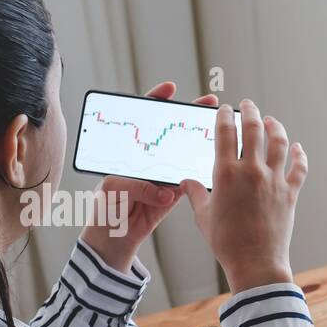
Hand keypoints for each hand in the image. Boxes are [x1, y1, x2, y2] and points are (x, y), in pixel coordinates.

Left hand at [82, 81, 217, 272]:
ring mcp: (162, 174)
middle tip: (208, 102)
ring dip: (200, 140)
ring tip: (220, 126)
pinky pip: (190, 180)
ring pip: (184, 152)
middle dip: (189, 115)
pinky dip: (202, 171)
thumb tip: (165, 192)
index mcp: (130, 150)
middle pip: (170, 130)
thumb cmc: (106, 208)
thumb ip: (137, 185)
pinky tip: (216, 158)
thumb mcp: (114, 190)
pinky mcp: (173, 194)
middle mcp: (148, 158)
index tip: (169, 89)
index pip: (143, 118)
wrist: (114, 237)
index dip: (156, 100)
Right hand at [182, 99, 306, 292]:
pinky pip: (299, 168)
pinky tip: (297, 147)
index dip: (224, 115)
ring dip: (275, 127)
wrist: (255, 262)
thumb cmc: (226, 241)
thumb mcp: (203, 216)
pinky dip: (299, 155)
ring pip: (279, 142)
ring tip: (271, 120)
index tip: (225, 109)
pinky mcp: (290, 193)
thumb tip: (186, 182)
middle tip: (248, 105)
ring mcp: (274, 181)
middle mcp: (251, 171)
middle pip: (253, 129)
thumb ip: (194, 194)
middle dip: (250, 112)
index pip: (224, 132)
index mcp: (225, 173)